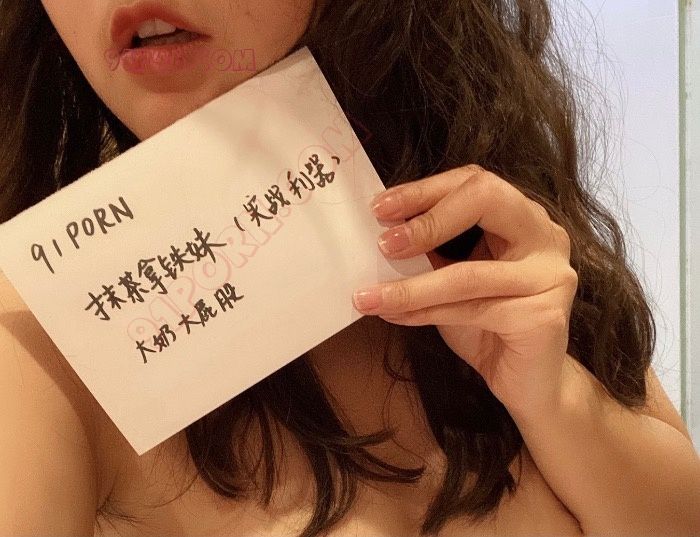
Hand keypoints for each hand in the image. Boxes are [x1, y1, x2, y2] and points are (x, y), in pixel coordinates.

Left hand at [351, 164, 578, 417]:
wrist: (530, 383)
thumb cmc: (488, 325)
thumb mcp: (454, 277)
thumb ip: (430, 251)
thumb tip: (380, 233)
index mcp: (523, 217)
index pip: (475, 182)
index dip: (425, 190)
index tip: (380, 207)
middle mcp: (546, 236)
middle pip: (486, 199)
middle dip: (427, 219)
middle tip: (384, 242)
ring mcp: (551, 275)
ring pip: (467, 273)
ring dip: (409, 286)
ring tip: (368, 296)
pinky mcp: (544, 317)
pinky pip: (470, 310)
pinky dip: (424, 314)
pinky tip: (395, 317)